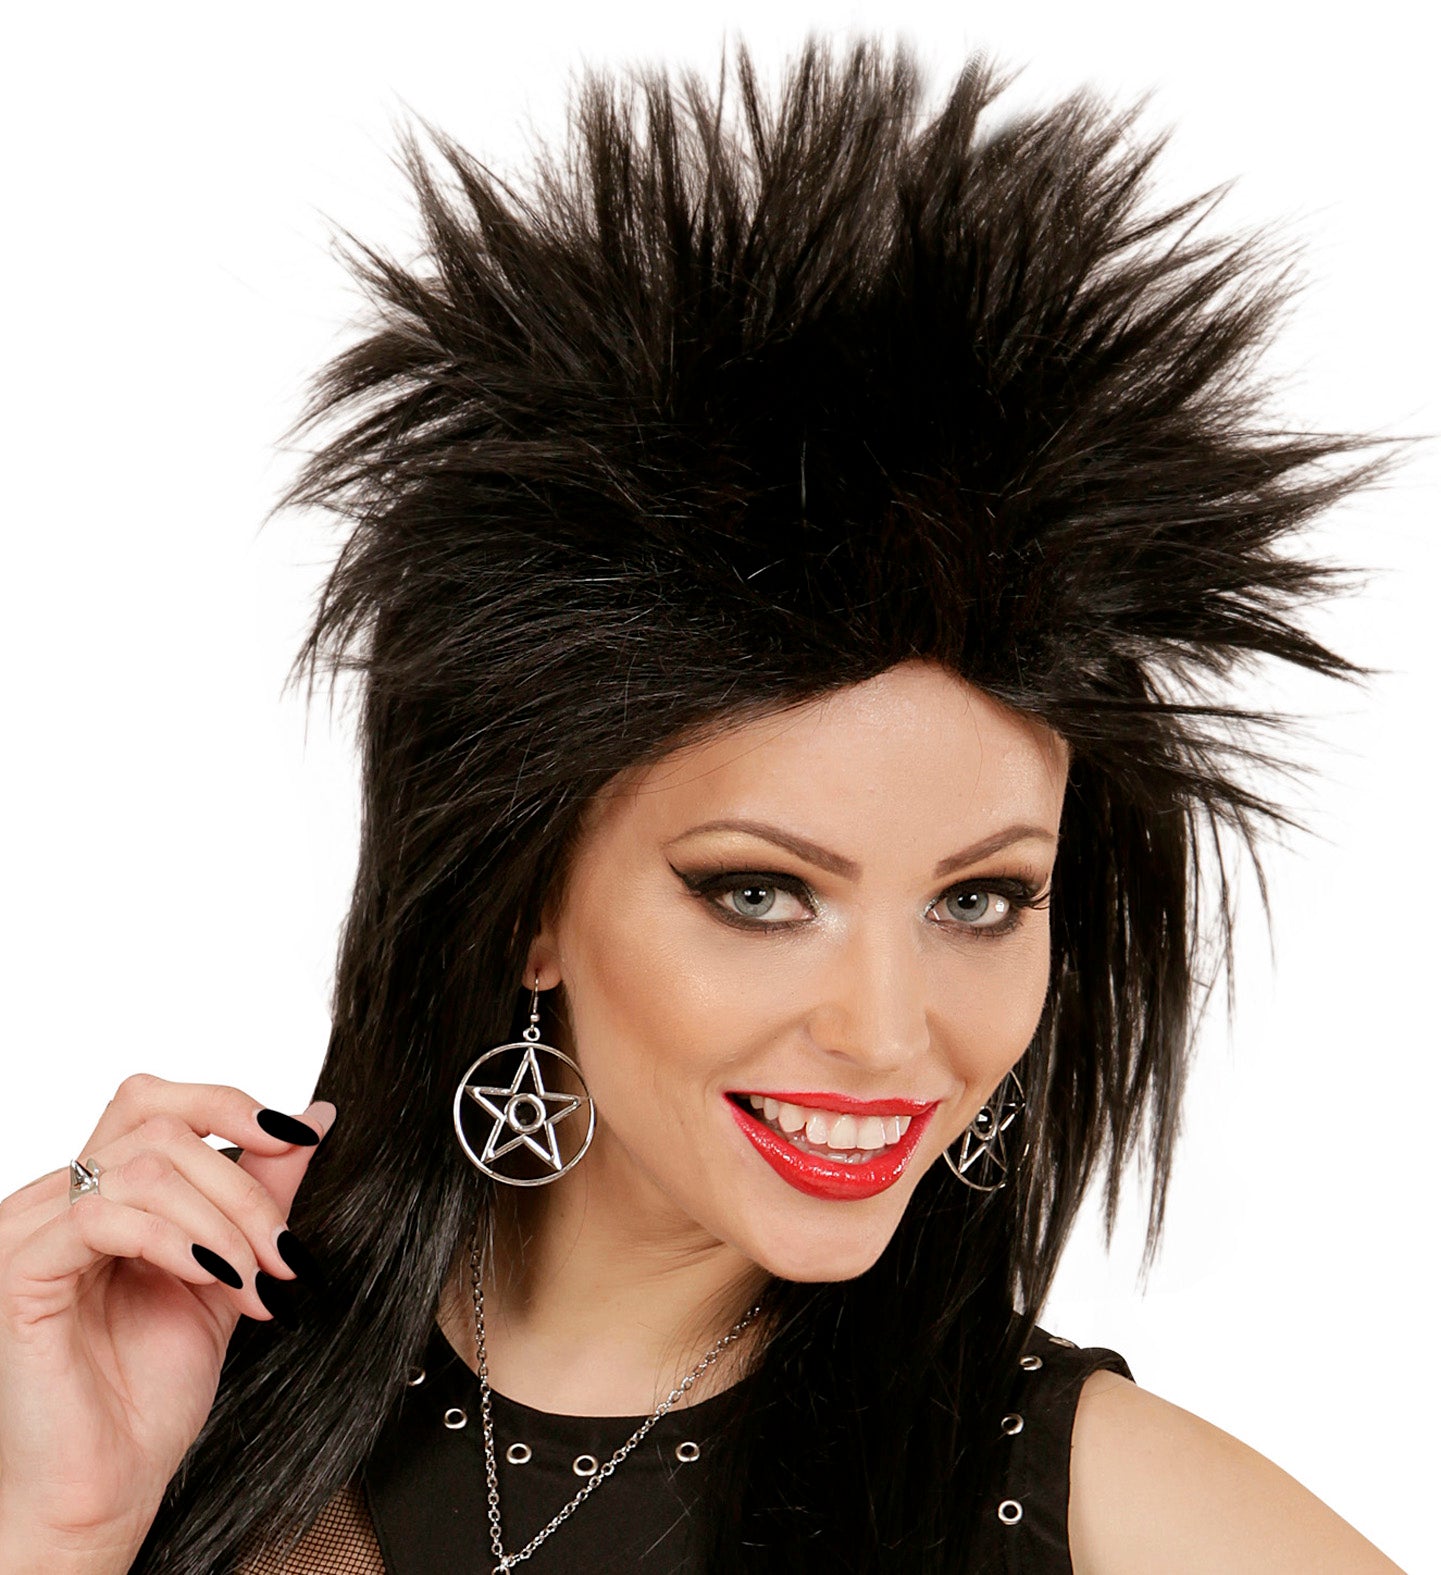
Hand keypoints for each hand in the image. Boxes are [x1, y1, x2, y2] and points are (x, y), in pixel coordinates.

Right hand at [0, 1073, 336, 1564]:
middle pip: (159, 1125)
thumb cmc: (149, 1391)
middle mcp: (54, 1202)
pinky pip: (100, 1218)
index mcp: (97, 1192)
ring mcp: (29, 1233)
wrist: (108, 1485)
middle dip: (244, 1184)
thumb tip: (316, 1116)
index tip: (300, 1138)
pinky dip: (174, 1239)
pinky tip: (213, 1276)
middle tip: (284, 1251)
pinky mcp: (18, 1275)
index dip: (230, 1103)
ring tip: (256, 1280)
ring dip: (223, 1220)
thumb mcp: (230, 1268)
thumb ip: (263, 1190)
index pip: (154, 1101)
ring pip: (142, 1167)